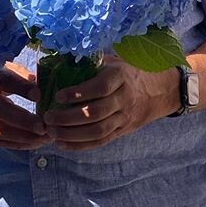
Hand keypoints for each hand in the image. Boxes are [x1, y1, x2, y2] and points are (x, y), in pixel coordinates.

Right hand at [0, 62, 49, 149]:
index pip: (5, 82)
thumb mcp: (6, 66)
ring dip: (22, 137)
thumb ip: (24, 75)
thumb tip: (44, 86)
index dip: (22, 88)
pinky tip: (33, 143)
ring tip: (43, 138)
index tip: (39, 95)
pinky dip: (16, 144)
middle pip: (0, 110)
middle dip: (24, 121)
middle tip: (44, 126)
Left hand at [43, 54, 178, 149]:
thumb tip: (59, 61)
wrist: (157, 91)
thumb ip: (93, 62)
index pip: (100, 87)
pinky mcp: (122, 130)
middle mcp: (124, 98)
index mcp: (121, 77)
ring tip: (51, 132)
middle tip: (48, 117)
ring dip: (71, 134)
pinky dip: (79, 145)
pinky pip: (100, 141)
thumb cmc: (128, 73)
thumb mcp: (115, 62)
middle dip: (68, 118)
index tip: (58, 95)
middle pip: (96, 112)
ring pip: (97, 130)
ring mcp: (124, 116)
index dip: (78, 93)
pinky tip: (62, 143)